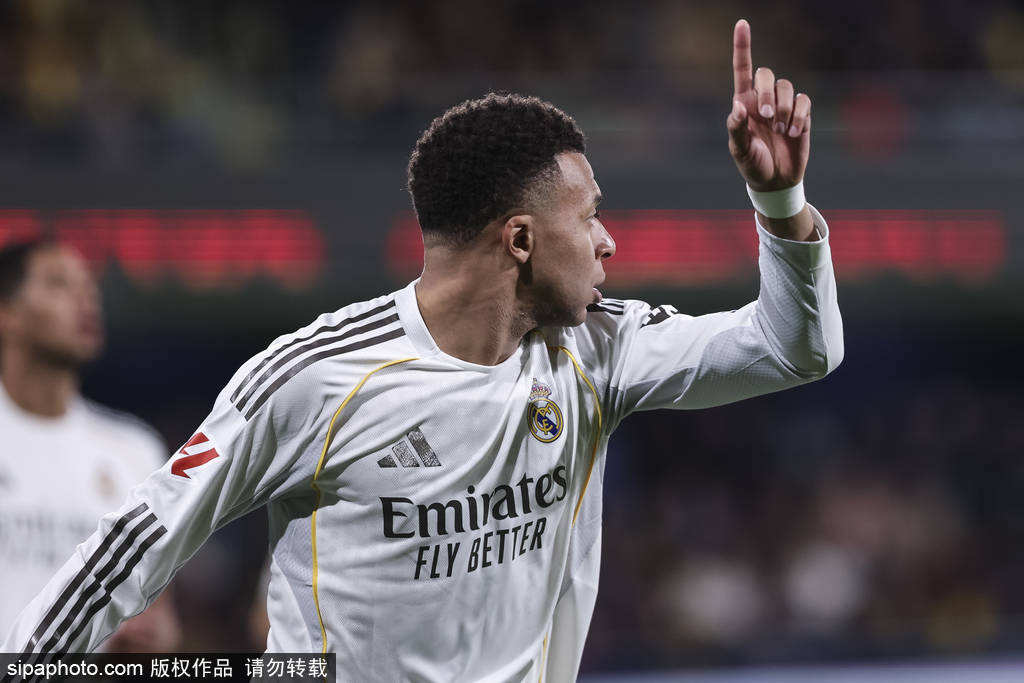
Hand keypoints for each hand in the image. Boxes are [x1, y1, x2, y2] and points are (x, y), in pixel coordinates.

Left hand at [727, 19, 810, 191]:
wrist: (775, 181)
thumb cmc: (753, 165)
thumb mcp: (739, 151)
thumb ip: (736, 129)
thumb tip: (738, 106)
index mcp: (743, 104)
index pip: (742, 69)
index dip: (742, 46)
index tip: (742, 23)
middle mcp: (763, 100)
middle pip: (766, 74)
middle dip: (767, 92)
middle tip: (766, 117)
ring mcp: (783, 106)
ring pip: (787, 86)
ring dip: (784, 108)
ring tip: (780, 130)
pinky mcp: (801, 115)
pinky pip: (804, 101)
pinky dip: (799, 117)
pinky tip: (793, 134)